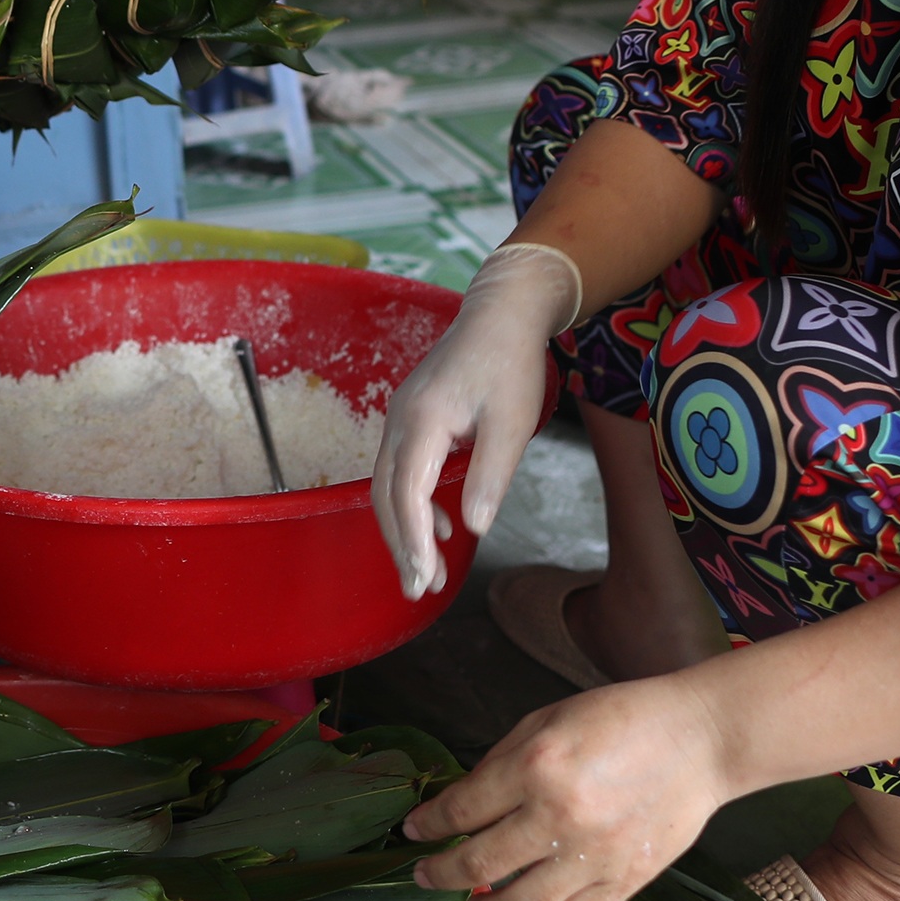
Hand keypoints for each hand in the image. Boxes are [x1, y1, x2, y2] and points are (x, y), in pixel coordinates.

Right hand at [371, 241, 578, 598]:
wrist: (500, 312)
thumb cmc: (509, 361)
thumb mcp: (513, 421)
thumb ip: (491, 474)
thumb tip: (473, 527)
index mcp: (424, 418)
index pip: (406, 490)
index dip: (411, 538)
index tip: (424, 575)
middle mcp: (401, 419)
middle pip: (386, 493)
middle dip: (400, 545)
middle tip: (419, 588)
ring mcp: (401, 417)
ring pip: (387, 484)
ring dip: (403, 528)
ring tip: (427, 568)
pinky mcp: (411, 417)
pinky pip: (399, 468)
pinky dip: (411, 503)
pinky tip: (436, 524)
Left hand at [406, 678, 729, 900]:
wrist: (698, 740)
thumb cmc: (619, 719)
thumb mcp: (546, 720)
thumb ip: (500, 763)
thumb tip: (463, 802)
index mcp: (536, 768)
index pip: (463, 810)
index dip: (429, 824)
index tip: (413, 830)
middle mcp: (560, 818)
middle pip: (480, 864)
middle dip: (441, 873)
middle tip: (424, 875)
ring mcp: (595, 858)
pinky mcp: (626, 882)